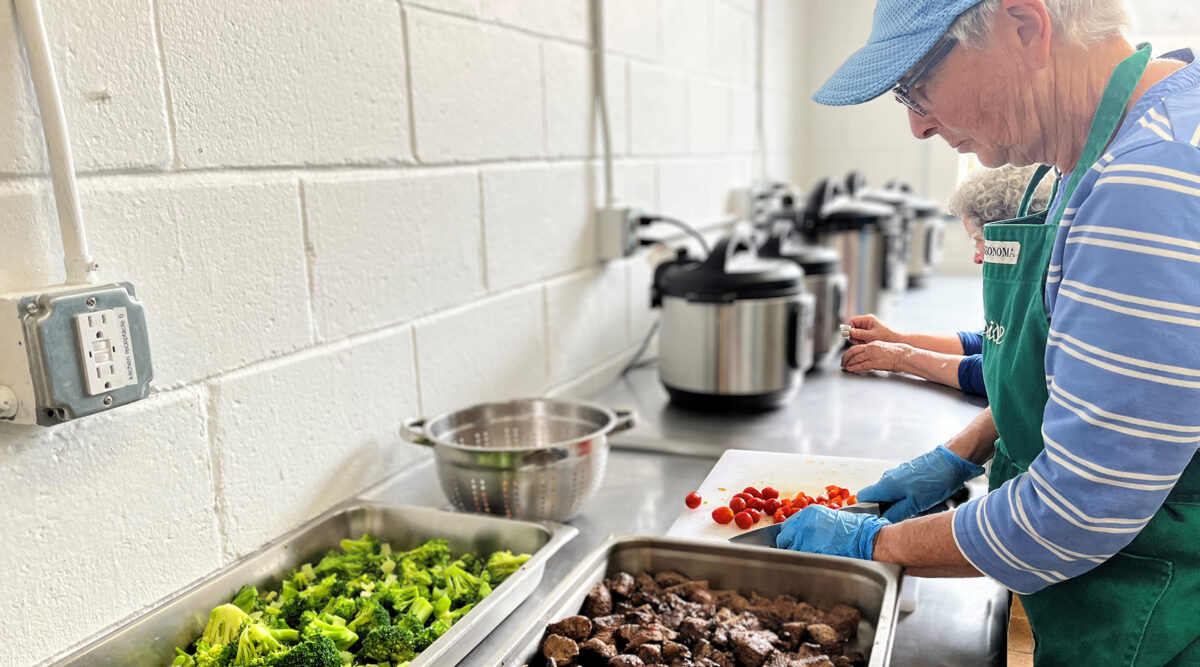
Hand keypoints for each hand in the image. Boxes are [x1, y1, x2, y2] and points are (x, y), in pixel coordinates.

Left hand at [776, 505, 890, 559]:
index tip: (790, 541)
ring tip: (805, 559)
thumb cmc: (852, 529)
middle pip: (783, 539)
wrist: (864, 537)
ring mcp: (806, 538)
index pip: (786, 526)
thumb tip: (800, 533)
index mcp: (808, 513)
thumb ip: (812, 524)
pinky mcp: (811, 551)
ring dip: (795, 556)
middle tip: (795, 552)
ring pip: (790, 551)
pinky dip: (802, 563)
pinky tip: (811, 563)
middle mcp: (804, 524)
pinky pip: (800, 559)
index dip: (789, 536)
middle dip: (787, 546)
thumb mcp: (828, 518)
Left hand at [841, 341, 909, 372]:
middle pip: (853, 352)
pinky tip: (850, 369)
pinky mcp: (875, 363)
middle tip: (842, 362)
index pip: (856, 347)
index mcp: (872, 343)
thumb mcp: (881, 347)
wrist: (903, 356)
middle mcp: (870, 348)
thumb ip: (872, 350)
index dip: (848, 353)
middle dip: (845, 358)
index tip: (846, 357)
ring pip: (855, 359)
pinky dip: (854, 367)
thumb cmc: (895, 352)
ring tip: (845, 367)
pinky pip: (861, 365)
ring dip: (848, 363)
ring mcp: (872, 355)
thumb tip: (865, 355)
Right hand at [845, 314, 899, 344]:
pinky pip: (859, 338)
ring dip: (857, 340)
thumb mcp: (871, 336)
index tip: (848, 335)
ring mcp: (867, 329)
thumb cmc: (887, 337)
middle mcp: (866, 323)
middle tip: (858, 341)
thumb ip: (859, 333)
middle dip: (853, 335)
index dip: (848, 328)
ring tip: (865, 343)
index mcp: (867, 319)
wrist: (897, 342)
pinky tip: (866, 344)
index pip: (852, 321)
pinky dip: (860, 342)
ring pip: (855, 334)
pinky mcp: (868, 335)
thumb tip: (848, 332)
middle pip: (852, 328)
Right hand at [857, 446, 984, 521]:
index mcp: (885, 484)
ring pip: (898, 498)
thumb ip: (895, 514)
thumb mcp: (915, 504)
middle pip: (882, 501)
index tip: (879, 520)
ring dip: (910, 507)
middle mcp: (889, 478)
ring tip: (928, 507)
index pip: (863, 498)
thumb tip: (882, 522)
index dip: (867, 510)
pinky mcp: (911, 476)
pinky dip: (918, 500)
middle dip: (896, 511)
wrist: (951, 462)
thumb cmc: (934, 479)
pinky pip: (908, 493)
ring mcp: (900, 476)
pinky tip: (931, 500)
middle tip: (912, 515)